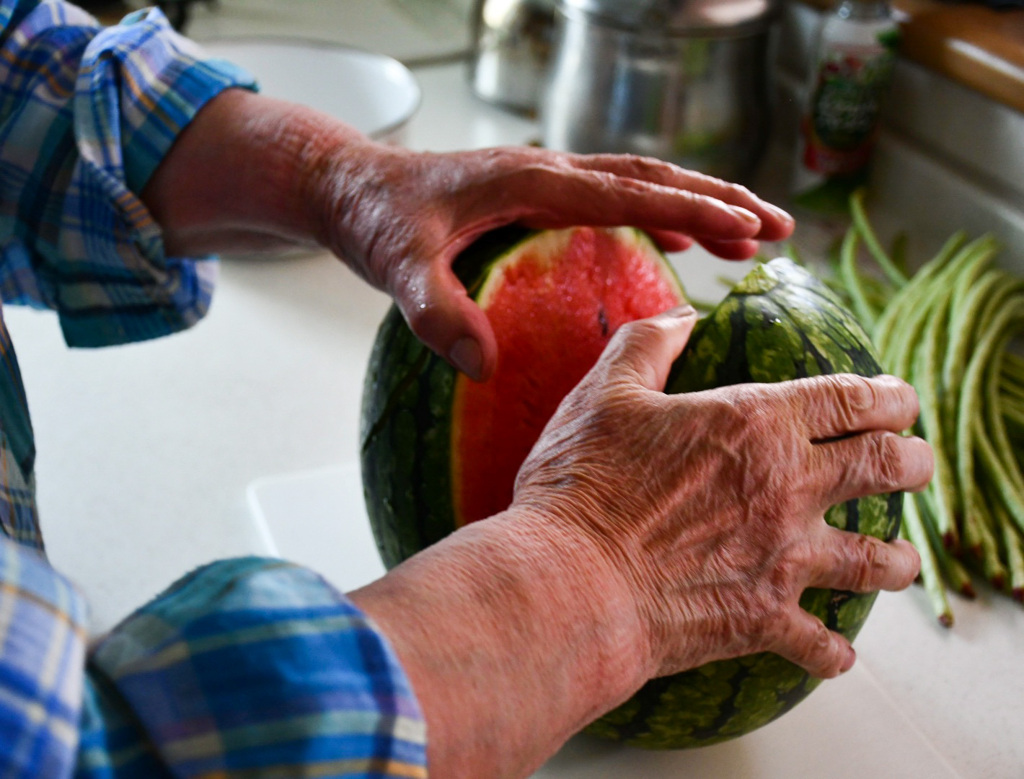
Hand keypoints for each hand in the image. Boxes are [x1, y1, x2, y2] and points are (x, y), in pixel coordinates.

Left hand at [143, 89, 793, 380]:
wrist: (347, 187)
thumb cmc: (373, 221)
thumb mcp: (398, 268)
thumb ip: (437, 313)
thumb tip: (485, 367)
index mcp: (531, 179)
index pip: (629, 192)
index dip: (691, 211)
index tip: (746, 229)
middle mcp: (547, 170)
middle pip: (651, 176)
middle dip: (717, 198)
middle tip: (778, 226)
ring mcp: (544, 179)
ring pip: (638, 183)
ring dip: (694, 204)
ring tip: (750, 232)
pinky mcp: (535, 195)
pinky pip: (611, 199)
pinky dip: (652, 217)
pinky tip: (671, 248)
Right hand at [513, 306, 932, 679]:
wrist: (573, 580)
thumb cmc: (583, 481)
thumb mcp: (605, 391)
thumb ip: (650, 343)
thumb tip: (685, 316)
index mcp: (757, 423)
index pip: (853, 398)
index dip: (890, 395)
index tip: (900, 399)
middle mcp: (789, 487)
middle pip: (887, 468)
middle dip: (914, 462)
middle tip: (916, 463)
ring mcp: (783, 558)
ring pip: (875, 560)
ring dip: (896, 559)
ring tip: (900, 560)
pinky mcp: (764, 618)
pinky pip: (820, 644)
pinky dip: (832, 651)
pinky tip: (835, 653)